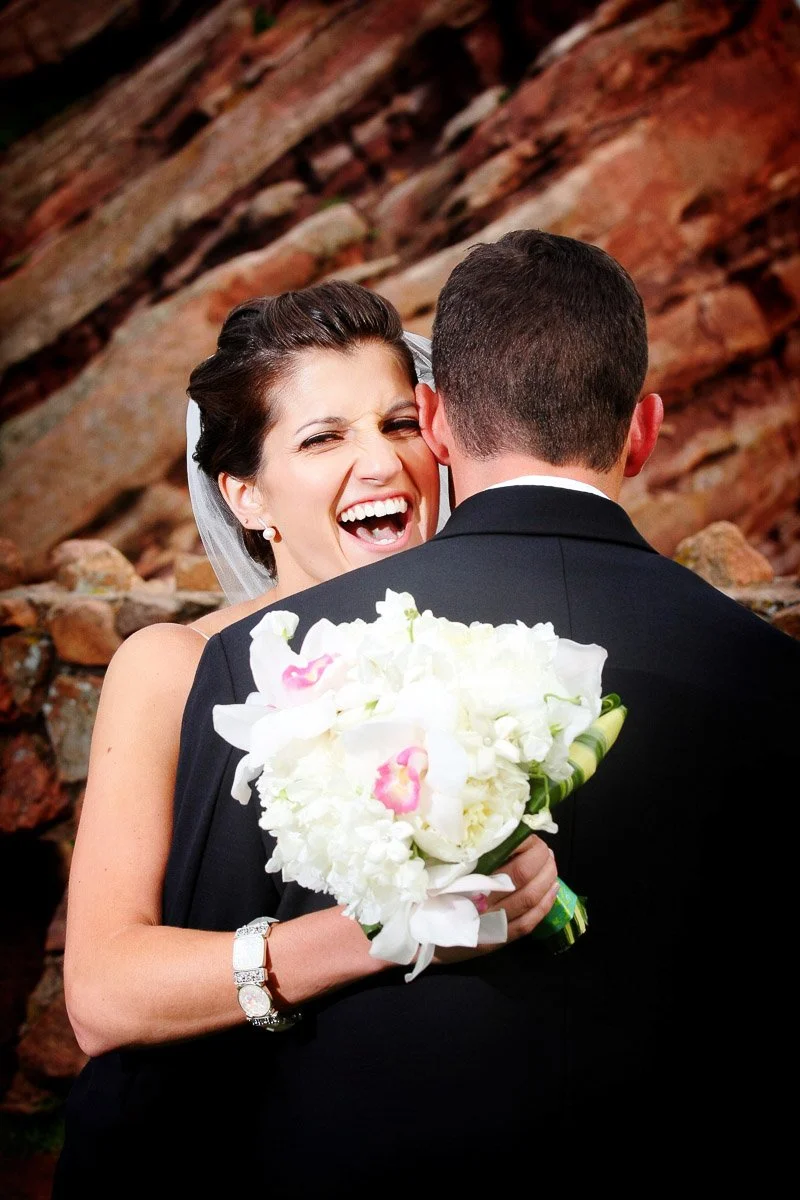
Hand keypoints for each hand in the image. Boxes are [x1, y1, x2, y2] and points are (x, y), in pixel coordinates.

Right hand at [433, 835, 557, 965]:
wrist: (415, 936)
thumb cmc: (424, 894)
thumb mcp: (436, 869)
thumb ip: (460, 854)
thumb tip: (489, 831)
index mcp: (468, 883)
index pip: (508, 864)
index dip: (525, 847)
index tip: (527, 834)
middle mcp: (483, 904)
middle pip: (523, 878)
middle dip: (540, 859)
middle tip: (543, 847)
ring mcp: (493, 924)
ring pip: (530, 900)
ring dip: (546, 879)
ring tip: (551, 864)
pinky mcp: (498, 939)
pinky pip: (528, 923)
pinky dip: (544, 906)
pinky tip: (553, 890)